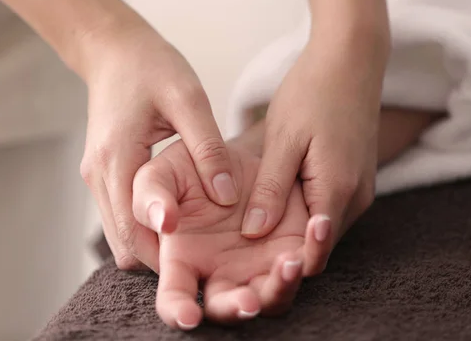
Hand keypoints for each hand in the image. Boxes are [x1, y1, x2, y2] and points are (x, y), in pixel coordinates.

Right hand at [79, 24, 238, 271]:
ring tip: (197, 243)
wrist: (113, 49)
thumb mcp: (189, 100)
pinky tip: (180, 217)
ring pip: (122, 233)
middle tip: (207, 258)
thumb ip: (208, 149)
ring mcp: (97, 176)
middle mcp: (98, 175)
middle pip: (124, 242)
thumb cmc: (152, 67)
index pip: (134, 230)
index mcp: (117, 158)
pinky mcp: (104, 173)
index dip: (166, 254)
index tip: (202, 261)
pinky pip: (122, 215)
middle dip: (162, 256)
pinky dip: (147, 225)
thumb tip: (227, 198)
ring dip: (155, 243)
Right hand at [132, 136, 330, 328]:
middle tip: (247, 301)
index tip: (188, 316)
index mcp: (185, 261)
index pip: (176, 297)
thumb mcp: (163, 172)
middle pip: (231, 308)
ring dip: (283, 286)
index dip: (178, 311)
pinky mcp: (293, 247)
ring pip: (275, 296)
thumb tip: (164, 221)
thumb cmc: (189, 166)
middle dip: (238, 309)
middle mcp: (223, 273)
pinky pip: (310, 259)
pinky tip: (318, 224)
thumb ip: (152, 194)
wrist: (235, 154)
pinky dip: (317, 247)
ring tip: (289, 260)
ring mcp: (259, 265)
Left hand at [240, 39, 387, 270]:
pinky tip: (275, 205)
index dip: (284, 269)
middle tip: (241, 262)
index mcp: (338, 190)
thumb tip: (254, 233)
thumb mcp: (284, 139)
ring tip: (251, 237)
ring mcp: (359, 188)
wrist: (352, 59)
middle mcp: (356, 197)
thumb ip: (271, 188)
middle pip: (319, 245)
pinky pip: (327, 208)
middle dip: (285, 256)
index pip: (315, 253)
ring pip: (322, 227)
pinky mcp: (354, 178)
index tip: (249, 276)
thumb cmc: (314, 92)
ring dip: (293, 234)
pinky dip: (303, 214)